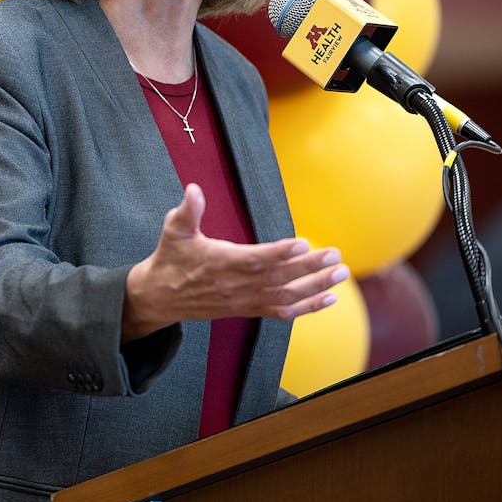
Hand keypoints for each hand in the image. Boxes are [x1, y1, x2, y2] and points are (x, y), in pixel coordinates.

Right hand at [121, 183, 347, 340]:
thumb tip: (193, 189)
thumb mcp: (174, 231)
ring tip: (341, 274)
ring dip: (316, 287)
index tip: (303, 243)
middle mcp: (236, 285)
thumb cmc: (171, 259)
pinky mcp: (248, 310)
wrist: (160, 297)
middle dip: (310, 268)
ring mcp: (244, 300)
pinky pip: (282, 312)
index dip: (280, 253)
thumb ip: (187, 211)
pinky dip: (307, 307)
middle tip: (335, 255)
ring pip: (285, 296)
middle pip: (279, 278)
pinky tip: (329, 299)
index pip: (256, 259)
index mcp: (221, 263)